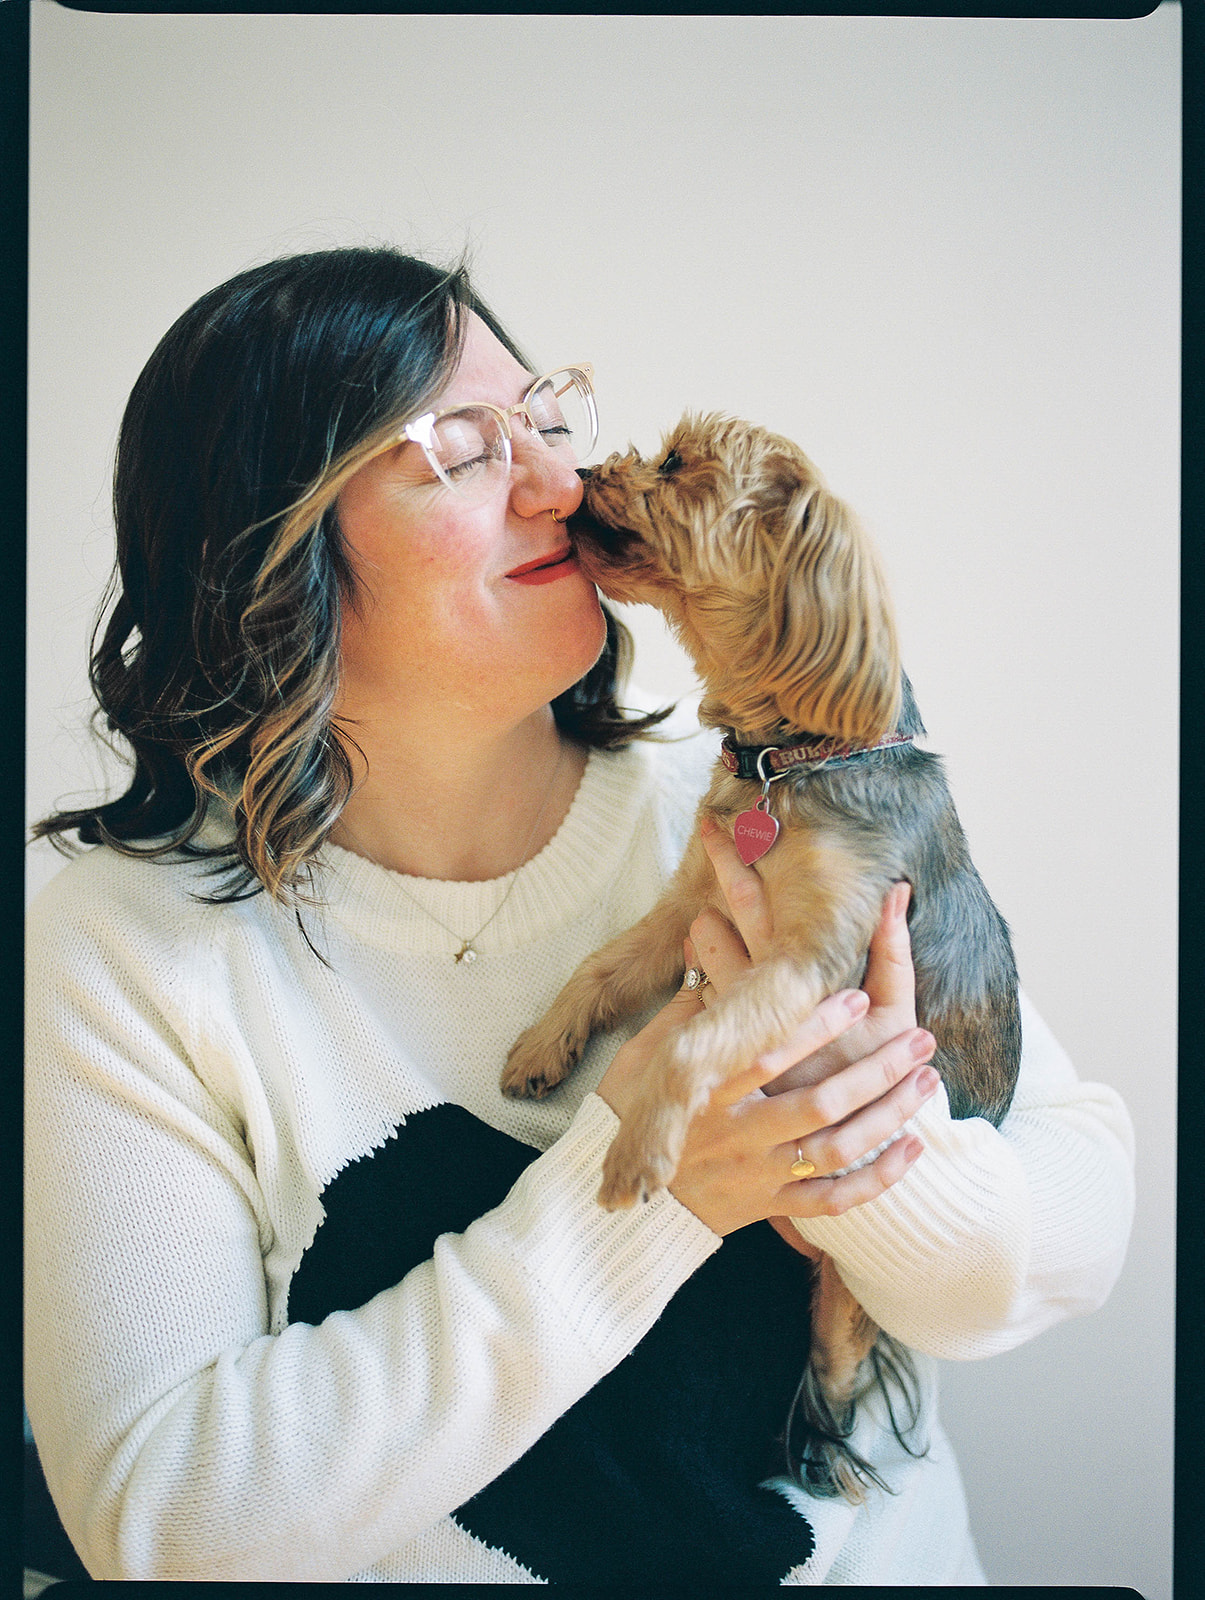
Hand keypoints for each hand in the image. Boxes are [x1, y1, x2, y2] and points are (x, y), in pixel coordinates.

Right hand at [596, 824, 937, 1236]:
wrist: (623, 1208)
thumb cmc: (630, 1117)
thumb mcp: (643, 1059)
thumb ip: (684, 1010)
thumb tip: (700, 944)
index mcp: (705, 1094)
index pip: (767, 1056)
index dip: (814, 1027)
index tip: (856, 997)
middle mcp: (736, 1135)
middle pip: (818, 1104)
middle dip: (875, 1070)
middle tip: (920, 1039)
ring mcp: (756, 1175)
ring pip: (835, 1149)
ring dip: (887, 1115)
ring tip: (925, 1080)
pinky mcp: (769, 1206)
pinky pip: (833, 1199)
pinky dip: (877, 1178)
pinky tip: (911, 1148)